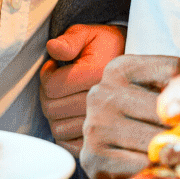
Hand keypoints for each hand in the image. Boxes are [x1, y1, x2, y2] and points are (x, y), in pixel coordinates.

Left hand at [40, 24, 126, 154]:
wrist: (133, 68)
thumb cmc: (105, 48)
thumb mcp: (89, 34)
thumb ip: (71, 39)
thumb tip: (53, 47)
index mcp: (98, 74)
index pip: (52, 86)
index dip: (46, 74)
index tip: (54, 66)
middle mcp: (103, 101)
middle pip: (52, 109)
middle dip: (47, 95)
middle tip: (56, 82)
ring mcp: (104, 122)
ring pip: (58, 128)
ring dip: (54, 114)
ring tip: (64, 99)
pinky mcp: (102, 138)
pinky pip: (69, 144)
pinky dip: (65, 133)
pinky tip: (71, 116)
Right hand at [80, 7, 179, 178]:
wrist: (118, 154)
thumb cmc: (154, 112)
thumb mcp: (176, 81)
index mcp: (121, 66)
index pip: (175, 72)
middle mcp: (102, 91)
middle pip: (165, 109)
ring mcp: (94, 125)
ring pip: (155, 139)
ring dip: (175, 150)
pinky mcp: (94, 157)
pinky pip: (140, 165)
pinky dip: (157, 169)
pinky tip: (160, 166)